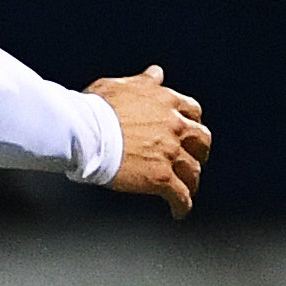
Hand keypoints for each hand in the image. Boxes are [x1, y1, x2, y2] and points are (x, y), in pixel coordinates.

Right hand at [88, 66, 210, 217]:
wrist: (84, 132)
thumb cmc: (95, 108)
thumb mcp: (120, 85)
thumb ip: (143, 82)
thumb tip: (156, 74)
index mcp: (166, 102)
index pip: (192, 111)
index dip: (191, 122)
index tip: (186, 131)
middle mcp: (174, 126)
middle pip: (201, 140)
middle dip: (199, 150)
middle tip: (193, 159)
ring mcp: (170, 153)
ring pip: (193, 170)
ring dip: (191, 180)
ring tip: (186, 189)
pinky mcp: (160, 177)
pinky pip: (180, 195)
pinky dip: (183, 205)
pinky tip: (178, 212)